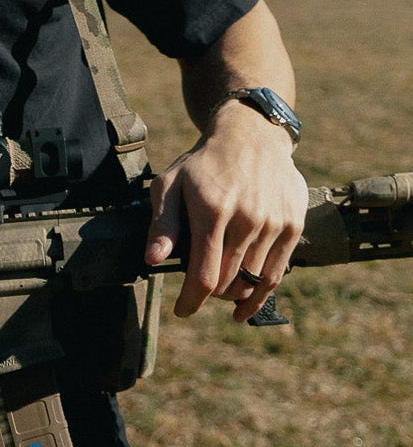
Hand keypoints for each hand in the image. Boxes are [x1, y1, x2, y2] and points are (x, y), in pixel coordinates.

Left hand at [143, 101, 307, 321]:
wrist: (251, 136)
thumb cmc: (202, 165)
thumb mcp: (170, 184)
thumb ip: (162, 224)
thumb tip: (153, 260)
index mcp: (212, 211)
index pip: (204, 275)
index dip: (191, 300)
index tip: (182, 310)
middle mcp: (247, 219)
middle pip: (228, 281)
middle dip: (209, 295)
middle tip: (197, 293)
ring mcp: (274, 223)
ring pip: (253, 280)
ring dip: (234, 294)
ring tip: (220, 293)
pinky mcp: (293, 225)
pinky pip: (277, 272)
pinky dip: (261, 293)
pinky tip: (246, 304)